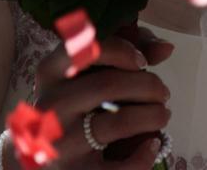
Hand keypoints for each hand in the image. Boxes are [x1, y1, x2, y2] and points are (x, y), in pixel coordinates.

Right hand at [32, 29, 172, 168]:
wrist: (40, 154)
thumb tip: (166, 48)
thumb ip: (126, 52)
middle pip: (109, 85)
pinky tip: (152, 145)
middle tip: (163, 93)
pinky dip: (144, 156)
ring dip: (153, 115)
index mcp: (50, 72)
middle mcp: (50, 104)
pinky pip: (118, 167)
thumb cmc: (74, 103)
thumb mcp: (88, 72)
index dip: (122, 51)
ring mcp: (60, 141)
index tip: (141, 61)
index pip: (86, 50)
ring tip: (162, 115)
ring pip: (119, 122)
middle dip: (148, 86)